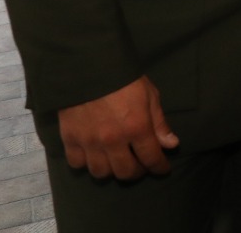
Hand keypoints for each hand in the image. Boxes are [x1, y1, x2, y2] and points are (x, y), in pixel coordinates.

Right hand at [57, 75, 177, 179]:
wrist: (88, 67)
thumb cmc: (124, 79)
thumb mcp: (150, 96)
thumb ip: (159, 123)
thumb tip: (171, 145)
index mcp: (137, 128)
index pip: (151, 159)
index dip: (160, 167)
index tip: (163, 169)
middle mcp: (113, 140)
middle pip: (125, 172)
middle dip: (137, 172)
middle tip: (140, 165)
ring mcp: (89, 142)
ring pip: (100, 172)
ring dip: (111, 171)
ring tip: (116, 162)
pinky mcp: (69, 139)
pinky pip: (77, 163)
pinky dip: (85, 163)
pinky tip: (92, 155)